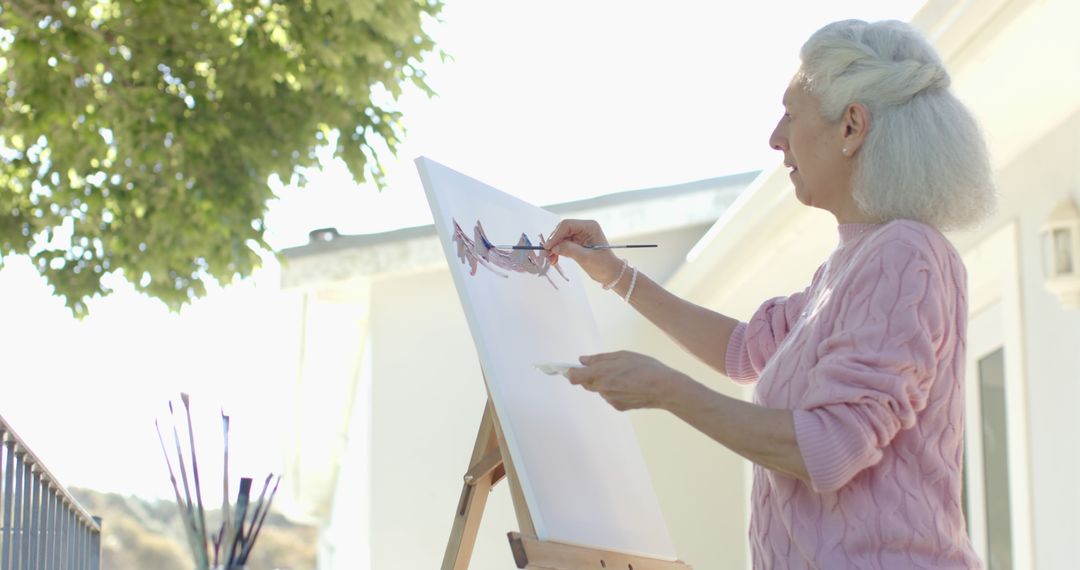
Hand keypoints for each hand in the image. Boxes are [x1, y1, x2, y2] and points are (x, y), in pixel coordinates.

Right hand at [544, 219, 622, 284]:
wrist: (610, 273)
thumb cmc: (604, 265)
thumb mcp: (587, 258)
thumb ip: (571, 251)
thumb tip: (554, 247)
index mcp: (590, 227)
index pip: (568, 225)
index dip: (556, 235)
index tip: (548, 247)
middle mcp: (584, 228)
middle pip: (562, 230)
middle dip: (554, 242)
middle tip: (548, 255)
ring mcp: (580, 234)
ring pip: (560, 237)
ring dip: (554, 248)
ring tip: (552, 260)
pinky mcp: (576, 242)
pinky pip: (562, 243)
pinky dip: (557, 251)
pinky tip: (555, 259)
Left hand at [564, 351, 681, 410]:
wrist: (663, 388)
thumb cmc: (645, 367)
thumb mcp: (622, 355)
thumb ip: (599, 358)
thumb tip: (582, 360)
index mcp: (601, 372)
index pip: (574, 377)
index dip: (570, 372)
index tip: (571, 368)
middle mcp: (602, 388)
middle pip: (586, 384)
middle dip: (590, 376)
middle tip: (605, 368)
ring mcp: (609, 399)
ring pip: (600, 390)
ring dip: (605, 383)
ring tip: (624, 376)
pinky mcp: (618, 407)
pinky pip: (610, 397)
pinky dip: (615, 392)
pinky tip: (630, 386)